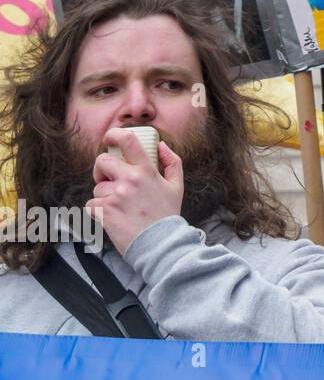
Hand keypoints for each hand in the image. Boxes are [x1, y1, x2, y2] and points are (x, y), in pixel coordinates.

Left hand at [84, 131, 183, 252]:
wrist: (160, 244)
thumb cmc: (167, 215)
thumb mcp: (176, 186)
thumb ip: (172, 162)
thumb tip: (160, 145)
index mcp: (146, 171)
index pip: (127, 141)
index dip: (114, 134)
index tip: (110, 138)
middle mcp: (129, 180)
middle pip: (102, 161)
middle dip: (102, 169)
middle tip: (110, 180)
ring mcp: (115, 196)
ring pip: (97, 187)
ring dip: (104, 195)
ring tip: (119, 207)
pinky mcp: (104, 212)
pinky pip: (91, 204)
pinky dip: (98, 211)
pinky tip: (112, 217)